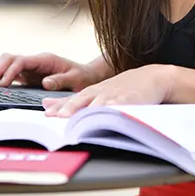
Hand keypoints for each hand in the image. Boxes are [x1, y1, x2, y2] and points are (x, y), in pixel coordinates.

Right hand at [0, 52, 104, 91]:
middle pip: (9, 58)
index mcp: (45, 59)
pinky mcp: (29, 76)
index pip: (21, 61)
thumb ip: (61, 80)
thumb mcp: (76, 79)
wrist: (87, 76)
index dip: (10, 71)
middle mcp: (35, 62)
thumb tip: (45, 83)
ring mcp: (30, 68)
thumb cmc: (83, 77)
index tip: (3, 84)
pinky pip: (11, 74)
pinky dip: (1, 78)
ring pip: (7, 64)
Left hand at [42, 64, 176, 116]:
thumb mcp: (93, 92)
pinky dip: (116, 107)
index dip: (60, 108)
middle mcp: (99, 93)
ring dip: (90, 110)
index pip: (71, 101)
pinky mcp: (130, 99)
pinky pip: (122, 104)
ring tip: (82, 117)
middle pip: (83, 100)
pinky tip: (111, 111)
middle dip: (71, 108)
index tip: (47, 115)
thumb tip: (46, 105)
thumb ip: (70, 101)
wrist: (148, 78)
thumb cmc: (118, 88)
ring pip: (100, 103)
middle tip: (60, 116)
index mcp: (90, 93)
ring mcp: (114, 95)